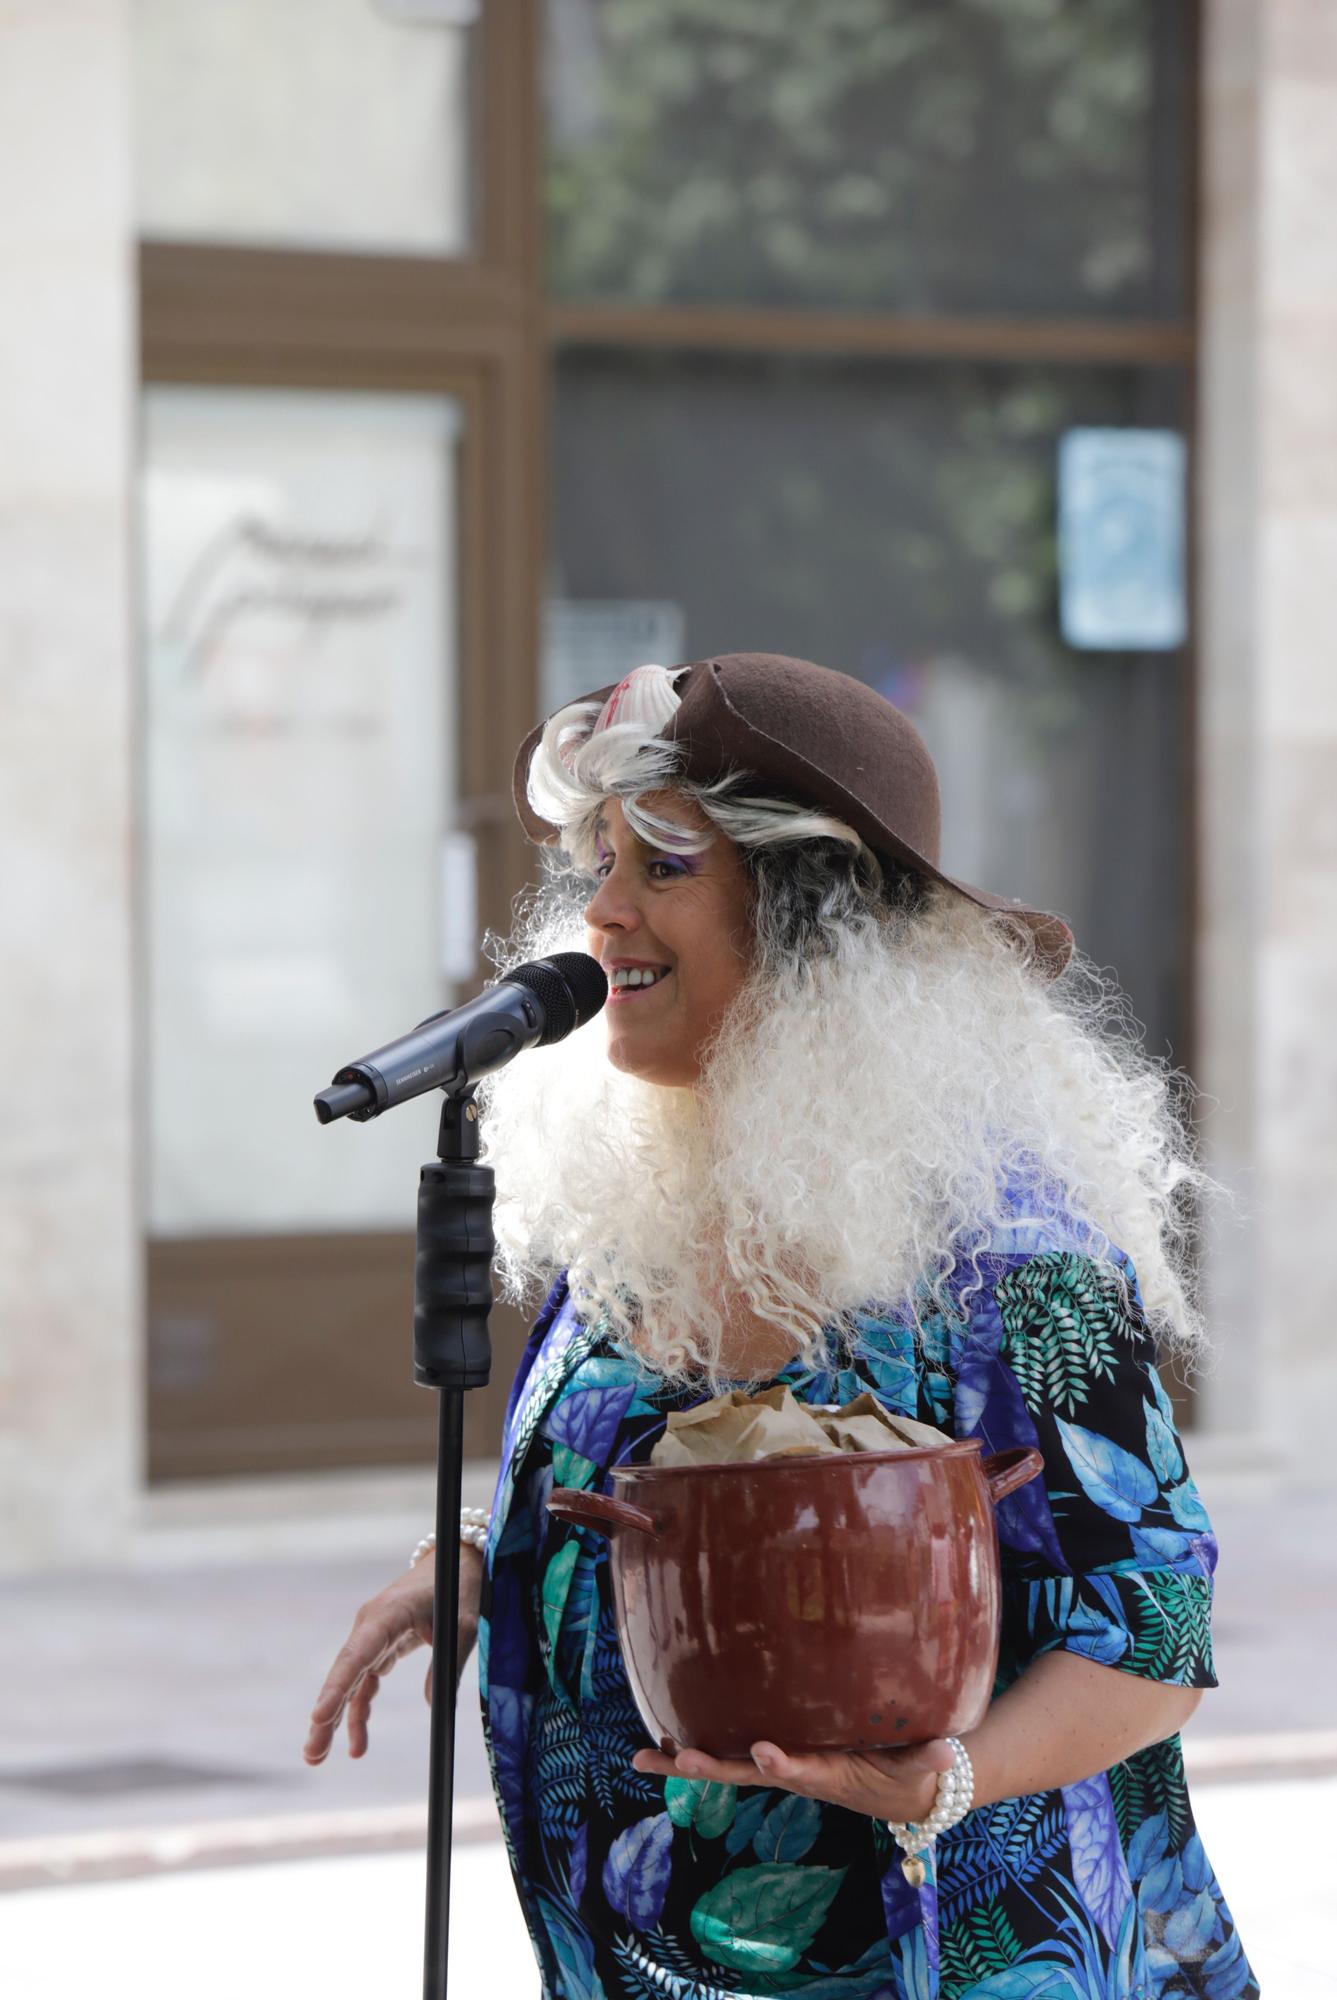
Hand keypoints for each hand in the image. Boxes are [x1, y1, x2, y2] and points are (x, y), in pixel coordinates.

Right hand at [303, 1545, 482, 1765]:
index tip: (318, 1717)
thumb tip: (432, 1705)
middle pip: (343, 1673)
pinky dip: (359, 1711)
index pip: (356, 1654)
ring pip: (348, 1682)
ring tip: (319, 1757)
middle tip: (313, 1753)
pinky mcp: (380, 1645)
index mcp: (387, 1614)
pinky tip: (357, 1744)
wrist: (457, 1560)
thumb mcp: (463, 1624)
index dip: (336, 1687)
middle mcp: (371, 1624)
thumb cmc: (460, 1588)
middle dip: (325, 1714)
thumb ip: (447, 1662)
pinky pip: (364, 1683)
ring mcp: (372, 1635)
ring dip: (334, 1719)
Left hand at [631, 1736, 954, 1826]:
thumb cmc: (911, 1769)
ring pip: (726, 1767)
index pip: (804, 1771)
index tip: (764, 1753)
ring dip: (685, 1763)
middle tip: (676, 1759)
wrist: (901, 1791)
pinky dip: (697, 1747)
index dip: (784, 1765)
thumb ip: (931, 1758)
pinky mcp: (776, 1754)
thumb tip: (946, 1754)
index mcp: (831, 1775)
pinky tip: (662, 1736)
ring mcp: (781, 1767)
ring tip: (641, 1757)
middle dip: (712, 1768)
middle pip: (747, 1775)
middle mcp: (797, 1774)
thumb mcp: (923, 1766)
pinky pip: (730, 1753)